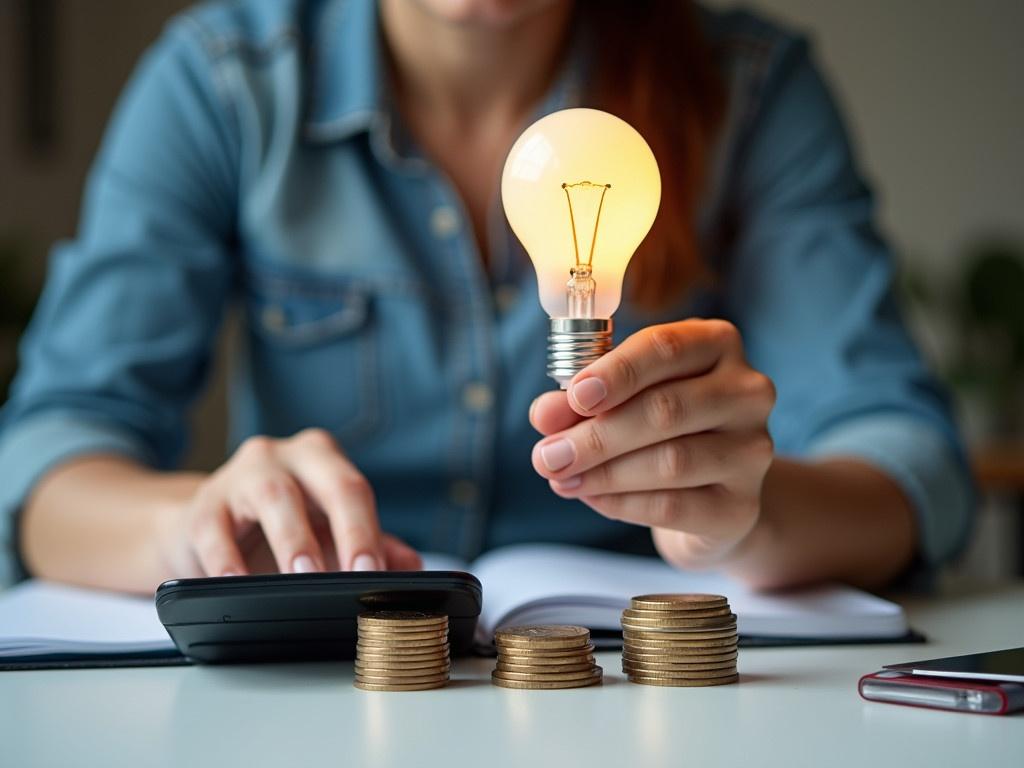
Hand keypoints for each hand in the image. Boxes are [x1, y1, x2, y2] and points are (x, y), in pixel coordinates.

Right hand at [157, 428, 420, 576]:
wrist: (203, 530)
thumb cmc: (276, 529)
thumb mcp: (325, 534)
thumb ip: (371, 547)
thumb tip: (413, 568)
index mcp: (324, 460)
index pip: (356, 490)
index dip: (369, 531)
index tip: (375, 571)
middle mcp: (286, 457)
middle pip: (329, 484)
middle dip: (348, 529)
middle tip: (356, 574)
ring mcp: (242, 475)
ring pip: (274, 498)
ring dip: (293, 541)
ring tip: (304, 577)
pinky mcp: (203, 506)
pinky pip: (215, 531)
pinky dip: (227, 560)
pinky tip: (238, 584)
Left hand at [530, 319, 775, 569]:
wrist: (707, 493)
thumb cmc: (660, 427)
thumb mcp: (620, 398)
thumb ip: (581, 400)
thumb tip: (545, 414)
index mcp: (717, 344)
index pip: (665, 348)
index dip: (617, 372)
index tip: (575, 396)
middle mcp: (747, 392)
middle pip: (666, 409)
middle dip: (597, 434)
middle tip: (548, 454)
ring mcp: (752, 450)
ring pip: (671, 461)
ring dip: (604, 472)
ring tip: (561, 477)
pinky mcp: (740, 505)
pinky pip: (673, 506)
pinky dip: (622, 503)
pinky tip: (591, 497)